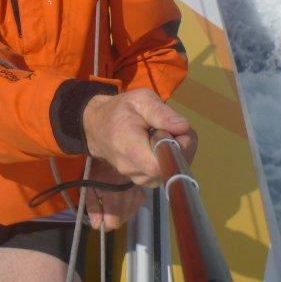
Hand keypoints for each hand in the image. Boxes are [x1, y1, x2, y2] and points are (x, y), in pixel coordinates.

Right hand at [81, 88, 196, 185]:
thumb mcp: (140, 100)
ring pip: (170, 172)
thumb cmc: (119, 110)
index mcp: (130, 148)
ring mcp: (138, 178)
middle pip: (171, 169)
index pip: (161, 164)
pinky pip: (164, 174)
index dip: (178, 150)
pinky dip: (168, 161)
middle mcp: (133, 170)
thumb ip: (161, 112)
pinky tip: (160, 146)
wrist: (96, 127)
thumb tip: (183, 127)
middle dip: (181, 149)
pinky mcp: (143, 181)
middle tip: (172, 129)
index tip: (177, 131)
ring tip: (163, 136)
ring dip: (176, 155)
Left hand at [84, 158, 143, 229]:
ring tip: (113, 198)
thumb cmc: (100, 170)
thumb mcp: (90, 187)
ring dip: (119, 211)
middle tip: (104, 203)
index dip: (103, 223)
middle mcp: (129, 202)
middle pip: (119, 222)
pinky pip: (134, 208)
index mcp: (115, 200)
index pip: (112, 224)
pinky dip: (127, 206)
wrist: (117, 156)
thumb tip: (96, 225)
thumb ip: (92, 207)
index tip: (99, 215)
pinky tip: (122, 196)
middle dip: (110, 217)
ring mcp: (138, 199)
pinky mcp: (143, 196)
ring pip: (127, 216)